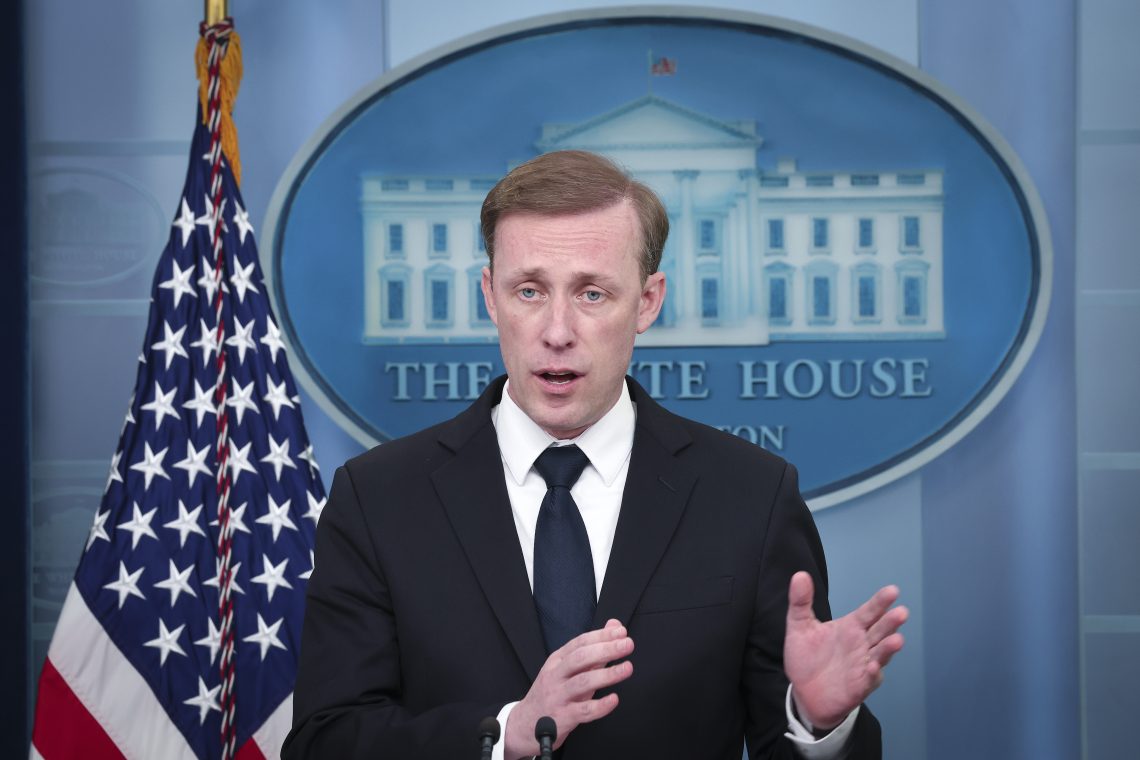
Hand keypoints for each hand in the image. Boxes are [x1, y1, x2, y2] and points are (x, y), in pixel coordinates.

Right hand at [504, 619, 633, 758]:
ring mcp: (557, 696)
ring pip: (582, 682)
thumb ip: (593, 650)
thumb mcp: (568, 670)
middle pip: (580, 658)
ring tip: (627, 668)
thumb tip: (614, 626)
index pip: (580, 642)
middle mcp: (555, 676)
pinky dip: (600, 705)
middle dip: (606, 649)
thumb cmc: (552, 694)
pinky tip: (614, 699)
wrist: (524, 725)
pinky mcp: (562, 717)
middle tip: (627, 645)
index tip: (621, 632)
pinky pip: (583, 711)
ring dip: (607, 674)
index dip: (601, 636)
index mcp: (557, 661)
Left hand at [784, 571, 906, 730]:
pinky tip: (873, 667)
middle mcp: (862, 644)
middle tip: (902, 612)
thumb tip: (800, 574)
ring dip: (888, 648)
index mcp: (851, 627)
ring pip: (880, 654)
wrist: (804, 691)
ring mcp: (863, 665)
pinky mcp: (859, 686)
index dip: (880, 602)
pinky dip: (872, 673)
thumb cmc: (807, 656)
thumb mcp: (799, 626)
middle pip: (880, 631)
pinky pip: (869, 679)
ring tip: (897, 640)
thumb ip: (800, 602)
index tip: (893, 590)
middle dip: (891, 623)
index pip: (869, 612)